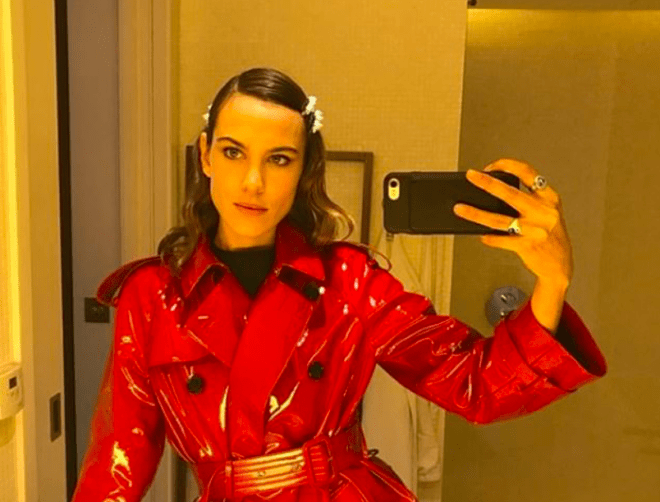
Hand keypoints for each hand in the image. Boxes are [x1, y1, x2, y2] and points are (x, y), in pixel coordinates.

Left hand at [452, 158, 572, 286]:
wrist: (560, 265)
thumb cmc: (548, 235)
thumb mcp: (545, 212)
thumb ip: (527, 201)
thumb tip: (489, 195)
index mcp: (549, 198)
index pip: (528, 173)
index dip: (508, 165)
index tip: (490, 167)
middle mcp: (544, 211)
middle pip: (510, 193)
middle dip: (487, 182)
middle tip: (470, 175)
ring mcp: (536, 230)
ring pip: (498, 219)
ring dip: (475, 213)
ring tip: (459, 208)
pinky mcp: (527, 246)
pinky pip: (501, 239)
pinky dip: (489, 237)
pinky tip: (481, 235)